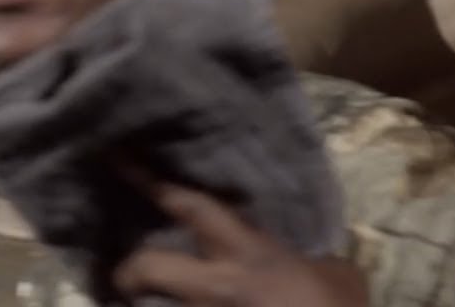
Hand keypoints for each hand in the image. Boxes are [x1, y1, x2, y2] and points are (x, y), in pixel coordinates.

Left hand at [112, 180, 366, 306]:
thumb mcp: (337, 279)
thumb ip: (314, 261)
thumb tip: (312, 260)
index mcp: (246, 254)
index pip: (189, 206)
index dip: (150, 182)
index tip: (117, 161)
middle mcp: (213, 288)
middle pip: (146, 266)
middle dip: (128, 269)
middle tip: (124, 273)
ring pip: (147, 306)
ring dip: (141, 304)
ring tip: (134, 302)